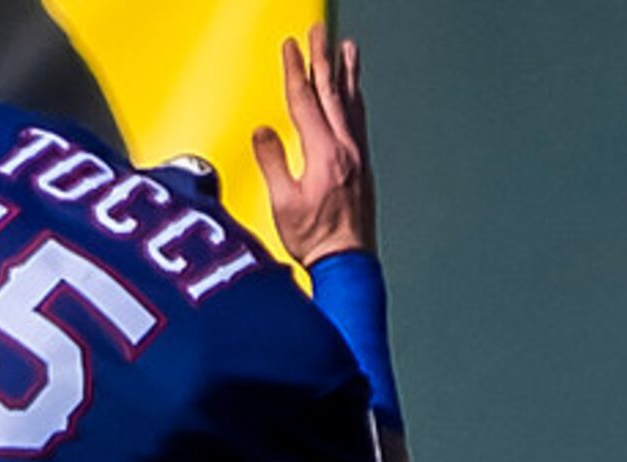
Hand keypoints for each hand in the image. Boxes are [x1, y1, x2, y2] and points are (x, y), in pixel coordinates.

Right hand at [251, 24, 375, 265]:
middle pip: (331, 93)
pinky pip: (359, 121)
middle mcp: (346, 149)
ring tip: (347, 48)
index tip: (290, 46)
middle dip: (323, 58)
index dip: (295, 70)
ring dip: (346, 73)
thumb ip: (273, 163)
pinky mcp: (363, 168)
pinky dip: (355, 100)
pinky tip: (354, 94)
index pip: (304, 101)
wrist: (349, 264)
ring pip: (351, 104)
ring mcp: (358, 157)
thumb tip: (263, 132)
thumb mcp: (283, 204)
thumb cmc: (315, 241)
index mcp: (324, 154)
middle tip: (319, 31)